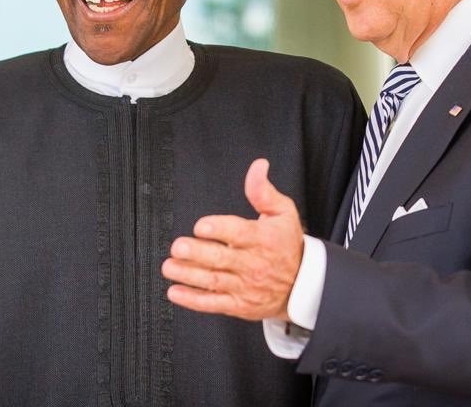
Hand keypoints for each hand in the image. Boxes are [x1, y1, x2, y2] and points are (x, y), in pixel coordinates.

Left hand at [162, 158, 304, 321]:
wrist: (301, 285)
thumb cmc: (287, 245)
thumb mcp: (283, 213)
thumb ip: (263, 191)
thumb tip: (257, 167)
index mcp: (262, 238)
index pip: (239, 233)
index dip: (218, 229)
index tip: (201, 226)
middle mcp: (252, 263)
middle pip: (220, 258)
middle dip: (197, 253)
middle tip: (178, 247)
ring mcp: (244, 286)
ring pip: (213, 280)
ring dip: (188, 275)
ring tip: (169, 266)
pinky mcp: (238, 304)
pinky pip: (213, 303)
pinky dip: (193, 300)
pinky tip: (175, 292)